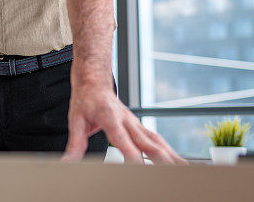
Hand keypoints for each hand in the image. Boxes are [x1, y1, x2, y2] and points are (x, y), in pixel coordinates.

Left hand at [62, 83, 185, 163]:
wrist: (94, 79)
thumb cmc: (85, 99)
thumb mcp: (75, 120)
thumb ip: (75, 144)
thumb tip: (68, 163)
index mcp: (110, 117)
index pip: (124, 141)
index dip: (132, 158)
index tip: (138, 171)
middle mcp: (127, 120)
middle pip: (148, 143)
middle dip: (161, 160)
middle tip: (172, 175)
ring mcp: (135, 123)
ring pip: (157, 141)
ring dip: (172, 156)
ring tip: (185, 169)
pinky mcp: (138, 126)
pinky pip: (157, 139)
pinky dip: (169, 151)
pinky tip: (179, 161)